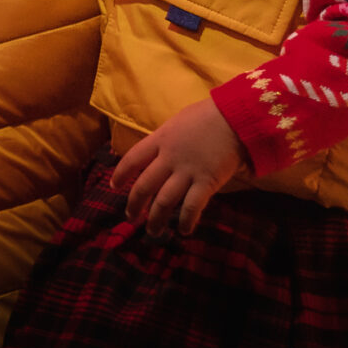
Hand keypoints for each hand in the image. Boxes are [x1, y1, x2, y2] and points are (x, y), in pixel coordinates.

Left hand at [112, 99, 243, 236]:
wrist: (234, 119)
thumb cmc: (207, 116)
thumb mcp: (177, 122)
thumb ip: (166, 139)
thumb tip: (158, 151)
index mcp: (159, 140)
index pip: (132, 159)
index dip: (121, 174)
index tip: (114, 186)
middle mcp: (168, 158)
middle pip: (145, 185)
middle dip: (135, 204)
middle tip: (131, 217)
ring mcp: (187, 172)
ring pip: (164, 201)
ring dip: (156, 219)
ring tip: (152, 231)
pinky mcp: (206, 183)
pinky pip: (192, 206)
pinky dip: (186, 221)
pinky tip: (183, 230)